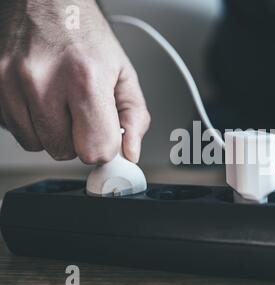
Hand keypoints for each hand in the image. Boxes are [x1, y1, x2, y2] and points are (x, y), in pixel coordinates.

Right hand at [0, 0, 149, 163]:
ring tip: (62, 101)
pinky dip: (33, 122)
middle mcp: (44, 80)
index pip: (96, 149)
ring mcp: (13, 82)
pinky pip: (17, 129)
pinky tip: (43, 98)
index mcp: (86, 78)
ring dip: (54, 132)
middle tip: (83, 112)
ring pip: (38, 144)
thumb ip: (134, 117)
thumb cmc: (86, 34)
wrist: (49, 2)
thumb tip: (130, 153)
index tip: (107, 139)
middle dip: (78, 138)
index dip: (105, 148)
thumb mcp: (124, 73)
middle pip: (64, 151)